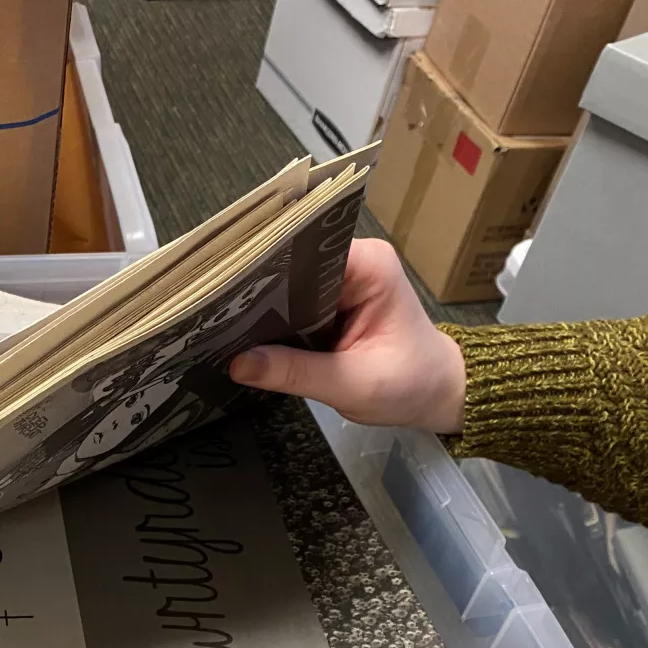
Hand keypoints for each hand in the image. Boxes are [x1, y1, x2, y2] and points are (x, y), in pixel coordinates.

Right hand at [228, 238, 466, 433]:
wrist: (435, 393)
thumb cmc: (409, 384)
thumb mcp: (353, 384)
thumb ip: (295, 373)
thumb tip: (237, 364)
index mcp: (367, 265)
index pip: (304, 254)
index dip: (263, 272)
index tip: (224, 293)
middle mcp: (352, 261)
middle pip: (290, 267)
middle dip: (255, 292)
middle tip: (211, 314)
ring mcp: (339, 281)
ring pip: (286, 288)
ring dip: (259, 310)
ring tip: (219, 326)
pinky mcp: (329, 302)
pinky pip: (291, 306)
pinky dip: (271, 323)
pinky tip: (242, 336)